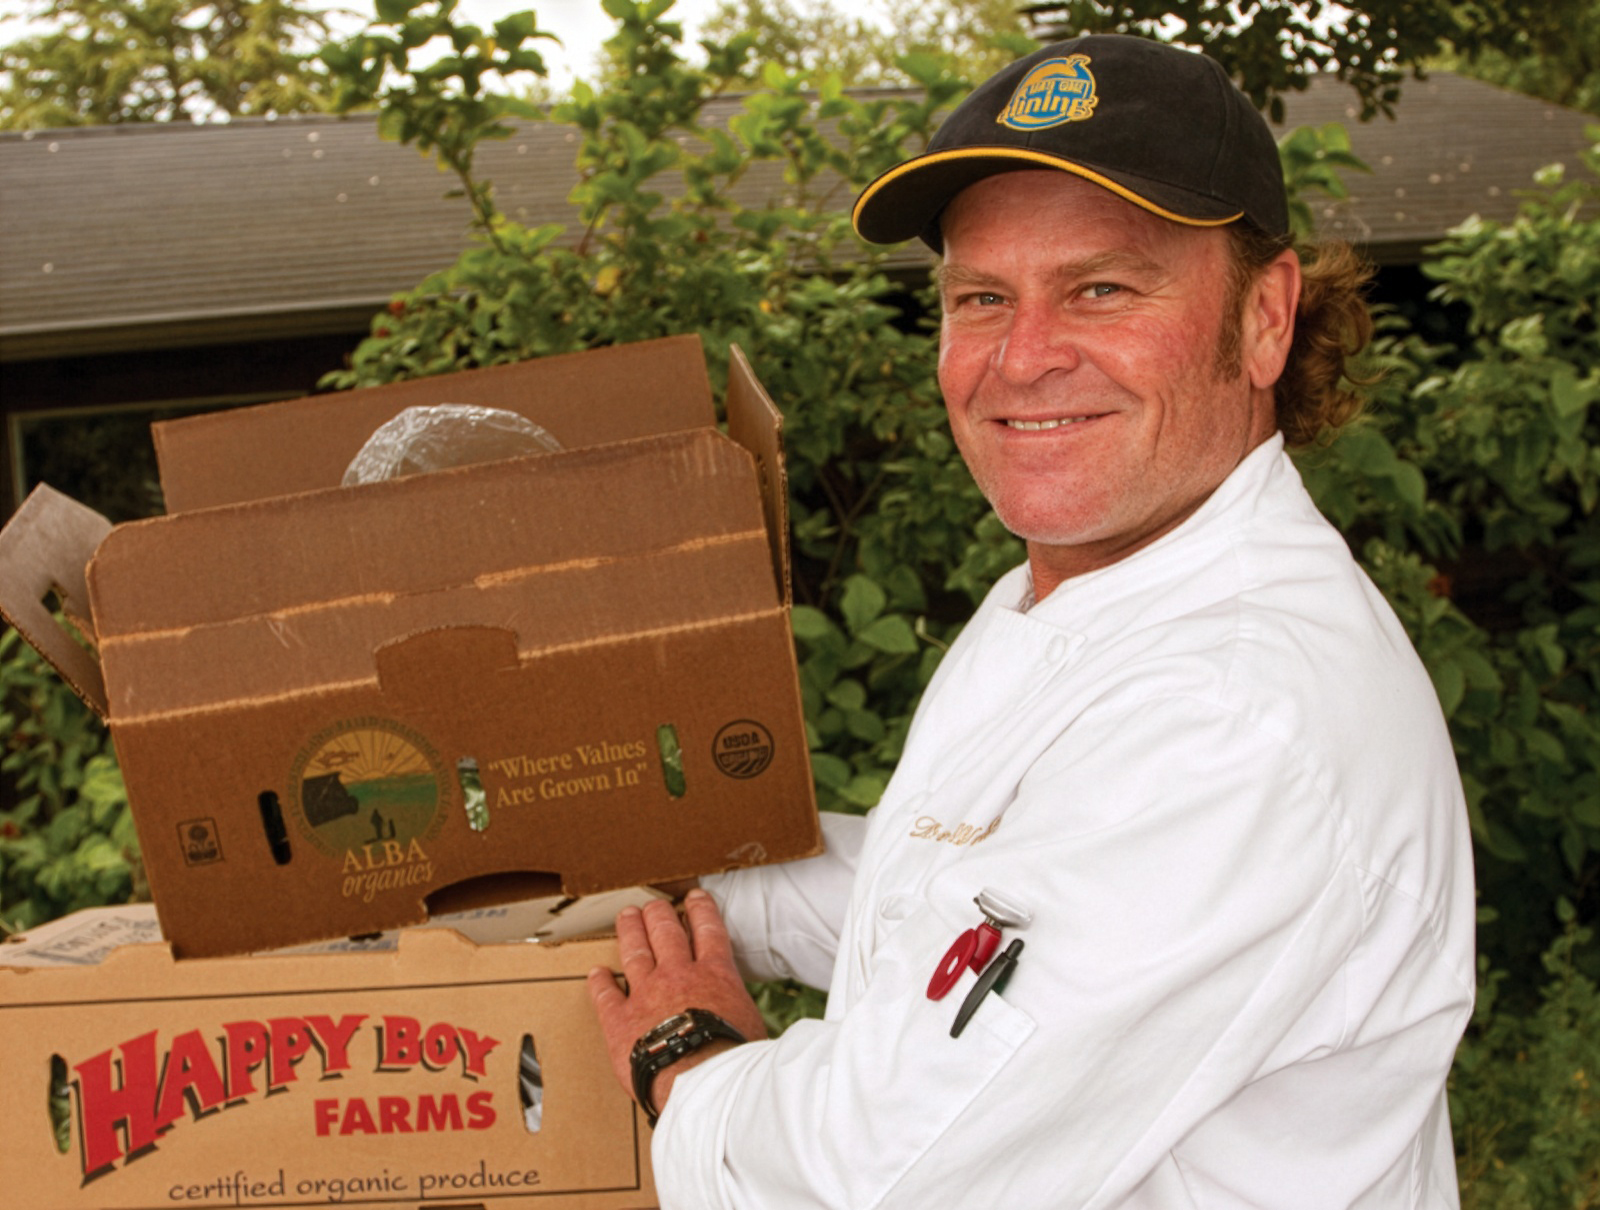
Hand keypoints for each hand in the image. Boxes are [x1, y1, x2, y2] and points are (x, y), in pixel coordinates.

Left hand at [587, 888, 767, 1114]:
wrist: (701, 1081)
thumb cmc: (733, 1060)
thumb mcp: (751, 1024)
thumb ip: (738, 1011)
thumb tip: (744, 1020)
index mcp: (715, 975)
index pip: (708, 931)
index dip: (700, 910)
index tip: (694, 897)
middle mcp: (678, 975)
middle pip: (666, 932)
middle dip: (660, 913)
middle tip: (655, 904)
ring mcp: (646, 994)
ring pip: (635, 951)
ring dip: (630, 930)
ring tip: (627, 916)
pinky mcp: (619, 1020)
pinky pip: (606, 994)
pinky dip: (600, 982)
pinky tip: (596, 973)